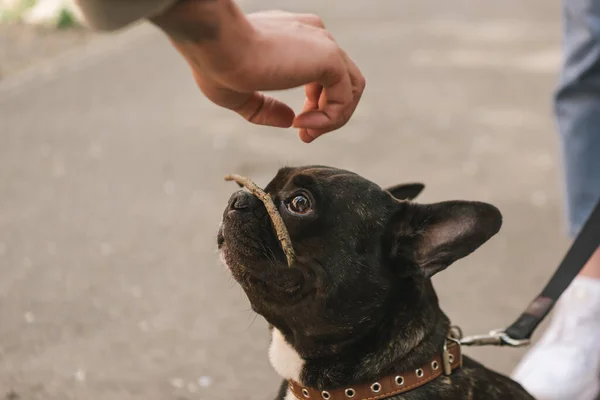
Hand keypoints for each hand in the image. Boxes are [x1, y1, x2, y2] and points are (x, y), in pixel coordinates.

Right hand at [160, 6, 364, 142]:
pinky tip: (304, 124)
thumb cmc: (215, 63)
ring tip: (306, 132)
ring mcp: (324, 43)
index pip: (323, 71)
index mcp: (293, 37)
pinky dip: (331, 118)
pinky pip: (346, 96)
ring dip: (333, 118)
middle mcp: (312, 35)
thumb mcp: (239, 95)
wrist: (215, 45)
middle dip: (328, 113)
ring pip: (352, 87)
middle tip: (304, 133)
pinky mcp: (329, 56)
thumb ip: (266, 108)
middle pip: (343, 80)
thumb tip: (288, 121)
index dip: (316, 103)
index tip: (295, 124)